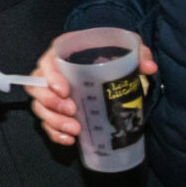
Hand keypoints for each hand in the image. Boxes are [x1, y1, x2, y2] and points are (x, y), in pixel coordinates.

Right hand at [29, 40, 156, 144]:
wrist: (108, 61)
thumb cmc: (111, 51)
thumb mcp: (124, 47)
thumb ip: (137, 53)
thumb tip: (149, 67)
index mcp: (62, 54)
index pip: (46, 63)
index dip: (50, 78)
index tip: (65, 91)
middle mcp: (51, 73)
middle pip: (36, 88)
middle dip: (51, 103)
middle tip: (72, 111)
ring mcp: (51, 93)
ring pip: (39, 108)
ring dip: (54, 121)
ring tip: (75, 130)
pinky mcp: (56, 110)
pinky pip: (46, 123)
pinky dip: (55, 133)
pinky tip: (70, 139)